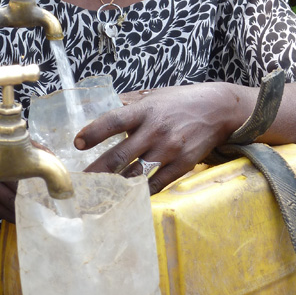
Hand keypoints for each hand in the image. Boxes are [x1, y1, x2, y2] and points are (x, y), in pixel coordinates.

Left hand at [73, 83, 253, 193]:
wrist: (218, 110)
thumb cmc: (180, 102)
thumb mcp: (154, 96)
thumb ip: (129, 104)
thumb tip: (99, 107)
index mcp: (145, 111)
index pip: (114, 120)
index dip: (94, 132)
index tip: (77, 143)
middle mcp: (155, 130)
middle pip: (120, 155)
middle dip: (96, 171)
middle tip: (77, 183)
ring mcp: (169, 150)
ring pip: (135, 174)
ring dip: (113, 186)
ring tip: (95, 195)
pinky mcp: (182, 165)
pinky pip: (155, 184)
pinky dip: (138, 192)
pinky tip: (124, 198)